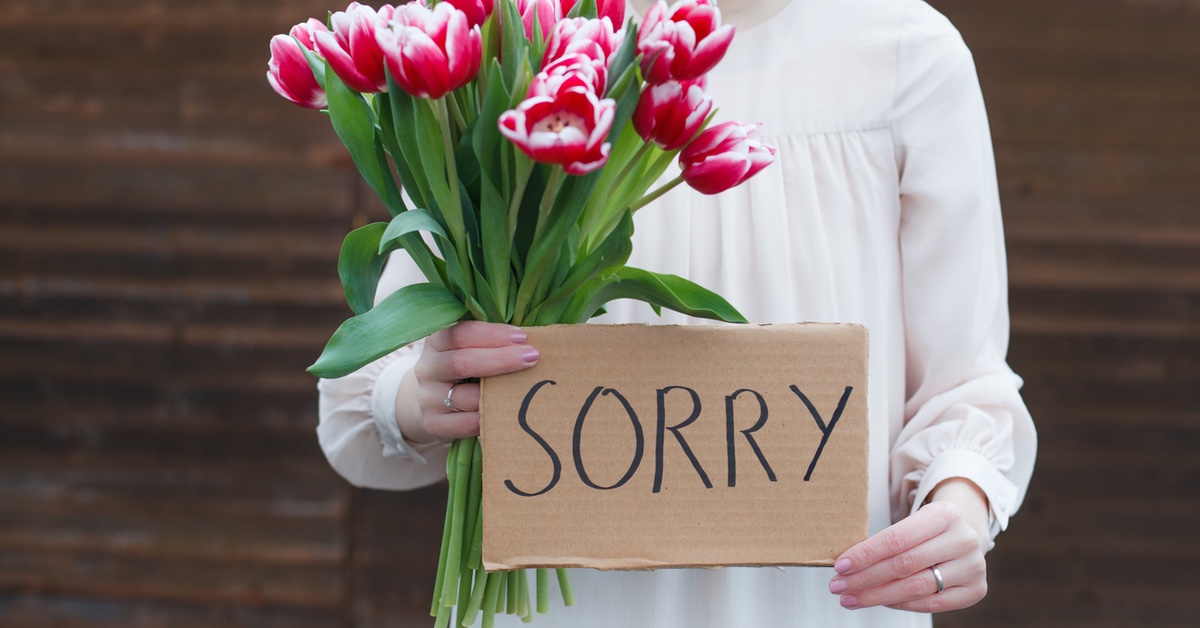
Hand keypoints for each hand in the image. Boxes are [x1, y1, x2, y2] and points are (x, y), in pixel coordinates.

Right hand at [397, 321, 539, 444]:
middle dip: (500, 359)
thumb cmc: (466, 369)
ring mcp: (428, 397)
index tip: (522, 337)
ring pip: (464, 396)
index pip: (461, 334)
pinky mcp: (433, 423)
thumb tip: (530, 339)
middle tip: (531, 357)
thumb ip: (492, 342)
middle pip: (461, 362)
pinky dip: (487, 418)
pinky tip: (506, 413)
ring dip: (496, 393)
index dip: (492, 335)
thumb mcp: (470, 348)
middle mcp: (427, 368)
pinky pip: (464, 423)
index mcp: (436, 342)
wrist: (436, 402)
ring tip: (524, 389)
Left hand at [828, 479, 990, 612]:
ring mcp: (973, 567)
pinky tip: (881, 601)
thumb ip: (887, 541)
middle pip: (904, 565)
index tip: (841, 566)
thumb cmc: (930, 529)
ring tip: (852, 598)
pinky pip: (931, 603)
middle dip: (865, 578)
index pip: (897, 539)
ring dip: (878, 595)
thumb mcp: (913, 521)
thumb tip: (848, 564)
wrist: (968, 533)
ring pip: (916, 587)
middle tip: (838, 586)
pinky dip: (901, 604)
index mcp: (944, 514)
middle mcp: (963, 539)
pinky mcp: (976, 590)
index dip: (866, 554)